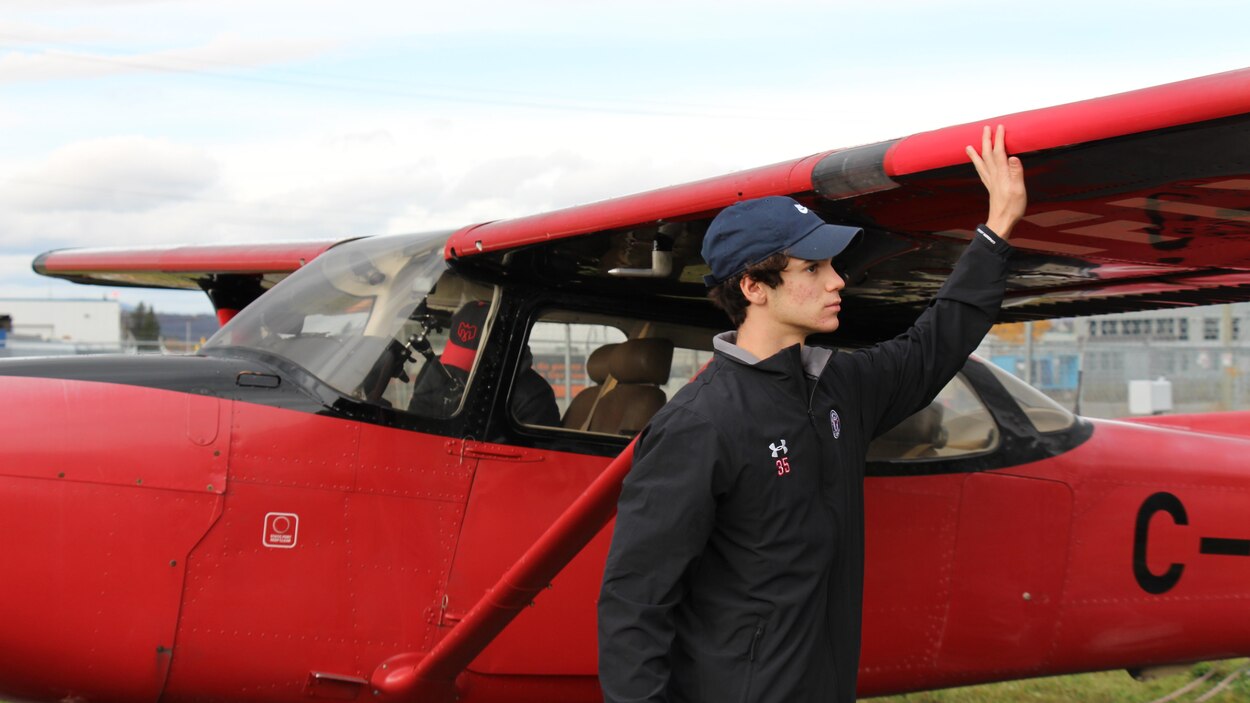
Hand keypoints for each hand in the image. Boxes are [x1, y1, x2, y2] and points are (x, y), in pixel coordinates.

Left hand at [966, 124, 1026, 239]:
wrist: (1001, 222)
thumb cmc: (1012, 208)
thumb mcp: (1019, 190)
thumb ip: (1016, 173)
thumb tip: (1013, 157)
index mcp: (1002, 175)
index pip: (999, 152)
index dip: (998, 139)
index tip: (999, 127)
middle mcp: (994, 176)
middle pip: (987, 155)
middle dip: (986, 140)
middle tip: (985, 128)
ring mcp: (990, 181)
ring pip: (981, 163)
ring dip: (976, 152)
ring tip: (969, 146)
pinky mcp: (990, 187)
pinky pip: (981, 172)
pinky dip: (977, 165)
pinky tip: (976, 163)